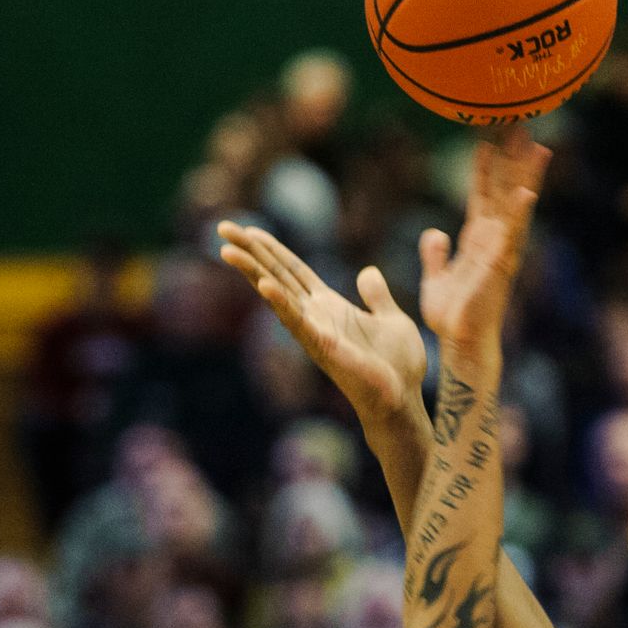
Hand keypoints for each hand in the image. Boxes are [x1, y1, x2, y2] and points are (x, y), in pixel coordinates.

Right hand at [217, 223, 427, 418]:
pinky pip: (298, 322)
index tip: (248, 230)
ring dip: (252, 272)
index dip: (271, 249)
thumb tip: (368, 272)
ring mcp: (315, 332)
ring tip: (228, 251)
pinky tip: (264, 285)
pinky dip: (281, 303)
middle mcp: (315, 316)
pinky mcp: (323, 347)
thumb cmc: (398, 367)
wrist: (404, 400)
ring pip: (277, 295)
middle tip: (223, 227)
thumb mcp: (392, 318)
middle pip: (276, 275)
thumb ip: (377, 296)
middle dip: (250, 252)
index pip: (293, 271)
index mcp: (329, 306)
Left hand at [417, 128, 547, 354]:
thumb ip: (435, 254)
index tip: (488, 137)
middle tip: (520, 124)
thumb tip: (435, 233)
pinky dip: (519, 215)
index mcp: (477, 239)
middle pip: (504, 190)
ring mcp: (500, 250)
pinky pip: (511, 236)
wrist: (460, 342)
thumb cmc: (452, 316)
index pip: (482, 193)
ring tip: (537, 147)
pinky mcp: (500, 266)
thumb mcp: (436, 278)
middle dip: (512, 159)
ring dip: (525, 177)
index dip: (485, 166)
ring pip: (514, 206)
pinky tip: (527, 193)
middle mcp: (494, 239)